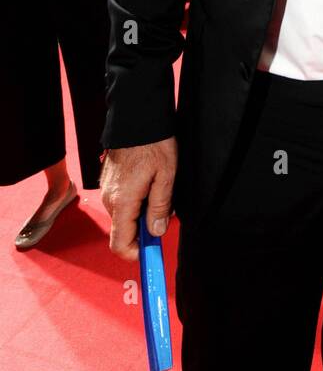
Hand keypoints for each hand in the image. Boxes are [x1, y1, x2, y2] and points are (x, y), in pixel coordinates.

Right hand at [100, 138, 177, 261]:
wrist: (136, 116)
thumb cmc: (153, 143)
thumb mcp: (166, 175)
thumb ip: (160, 207)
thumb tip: (157, 232)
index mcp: (122, 202)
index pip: (120, 244)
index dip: (136, 253)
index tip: (153, 252)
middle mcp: (110, 199)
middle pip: (125, 230)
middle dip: (145, 228)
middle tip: (166, 211)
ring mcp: (107, 189)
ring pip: (125, 215)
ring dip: (142, 212)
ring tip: (159, 189)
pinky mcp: (110, 181)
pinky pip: (122, 200)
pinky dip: (136, 200)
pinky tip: (150, 182)